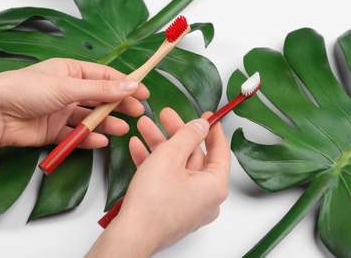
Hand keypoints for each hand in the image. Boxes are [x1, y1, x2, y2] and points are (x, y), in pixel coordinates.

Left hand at [0, 58, 148, 160]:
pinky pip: (76, 135)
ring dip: (106, 123)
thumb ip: (100, 89)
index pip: (104, 77)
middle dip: (118, 105)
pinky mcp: (55, 131)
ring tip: (121, 129)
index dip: (125, 84)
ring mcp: (61, 111)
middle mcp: (68, 91)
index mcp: (70, 72)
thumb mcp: (68, 86)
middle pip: (100, 98)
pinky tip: (99, 140)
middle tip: (136, 112)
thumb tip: (129, 85)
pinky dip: (88, 138)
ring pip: (90, 118)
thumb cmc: (25, 90)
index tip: (142, 92)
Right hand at [87, 108, 229, 256]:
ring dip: (159, 146)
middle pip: (193, 157)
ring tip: (144, 127)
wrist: (131, 235)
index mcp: (214, 186)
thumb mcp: (170, 156)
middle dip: (174, 134)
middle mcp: (205, 198)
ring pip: (176, 167)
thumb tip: (201, 126)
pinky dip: (154, 164)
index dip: (212, 130)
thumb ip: (188, 135)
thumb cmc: (152, 203)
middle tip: (165, 116)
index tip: (207, 117)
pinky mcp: (171, 209)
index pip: (220, 151)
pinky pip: (167, 181)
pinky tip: (138, 149)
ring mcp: (188, 205)